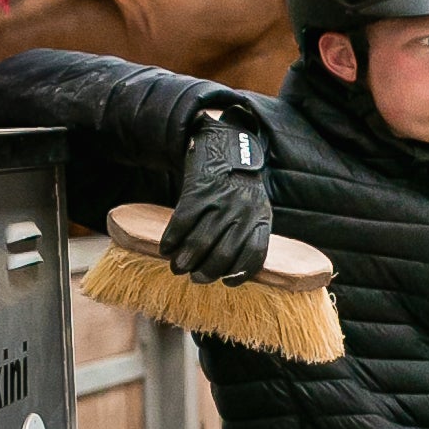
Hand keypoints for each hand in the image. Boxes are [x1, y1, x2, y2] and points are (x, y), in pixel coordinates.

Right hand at [165, 112, 272, 283]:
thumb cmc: (240, 187)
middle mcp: (243, 211)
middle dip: (206, 272)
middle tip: (195, 278)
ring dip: (185, 260)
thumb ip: (249, 233)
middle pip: (224, 253)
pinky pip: (181, 223)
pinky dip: (171, 240)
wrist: (224, 146)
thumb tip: (231, 271)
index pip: (255, 254)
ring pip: (200, 242)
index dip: (240, 273)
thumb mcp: (256, 206)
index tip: (226, 282)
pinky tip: (166, 248)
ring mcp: (220, 201)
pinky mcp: (198, 192)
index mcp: (261, 217)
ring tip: (178, 268)